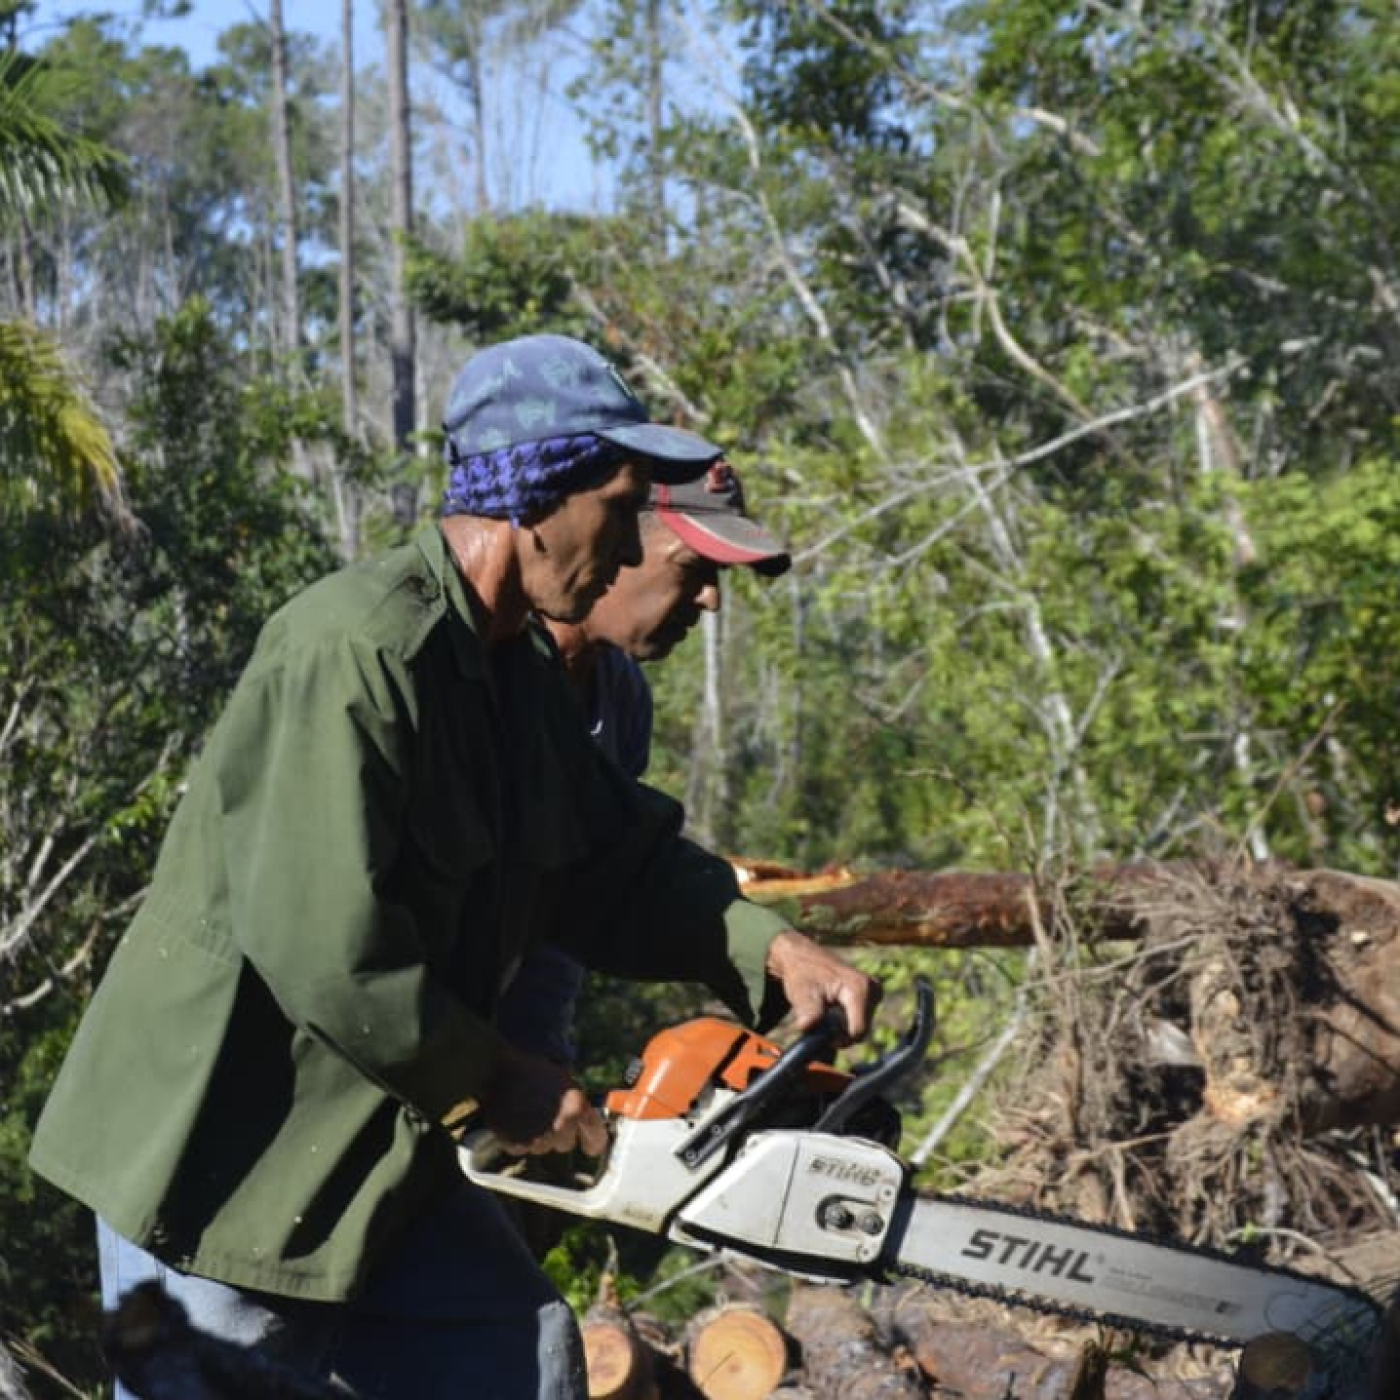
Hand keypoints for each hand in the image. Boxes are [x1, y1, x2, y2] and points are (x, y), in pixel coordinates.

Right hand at [481, 1045, 608, 1156]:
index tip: (589, 1148)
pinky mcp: (516, 1144)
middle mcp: (561, 1127)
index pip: (596, 1139)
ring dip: (537, 1137)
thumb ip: (579, 1105)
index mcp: (577, 1109)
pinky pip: (522, 1149)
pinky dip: (518, 1139)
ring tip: (527, 1113)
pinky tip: (515, 1120)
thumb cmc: (533, 1073)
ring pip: (543, 1148)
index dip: (593, 1143)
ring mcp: (539, 1138)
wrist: (498, 1071)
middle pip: (565, 1145)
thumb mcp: (565, 1082)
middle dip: (558, 1134)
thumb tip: (589, 1122)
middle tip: (546, 1114)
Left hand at [764, 930, 881, 1042]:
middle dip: (840, 1033)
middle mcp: (873, 988)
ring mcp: (875, 991)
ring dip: (842, 1027)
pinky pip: (861, 1019)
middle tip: (820, 1020)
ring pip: (861, 1026)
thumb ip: (808, 1012)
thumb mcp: (801, 993)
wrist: (803, 957)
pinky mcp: (873, 995)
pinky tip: (833, 1009)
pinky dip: (846, 1020)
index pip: (858, 1031)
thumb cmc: (802, 974)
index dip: (839, 1039)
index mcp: (860, 987)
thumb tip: (807, 1027)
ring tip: (826, 1012)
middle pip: (860, 1030)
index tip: (821, 1035)